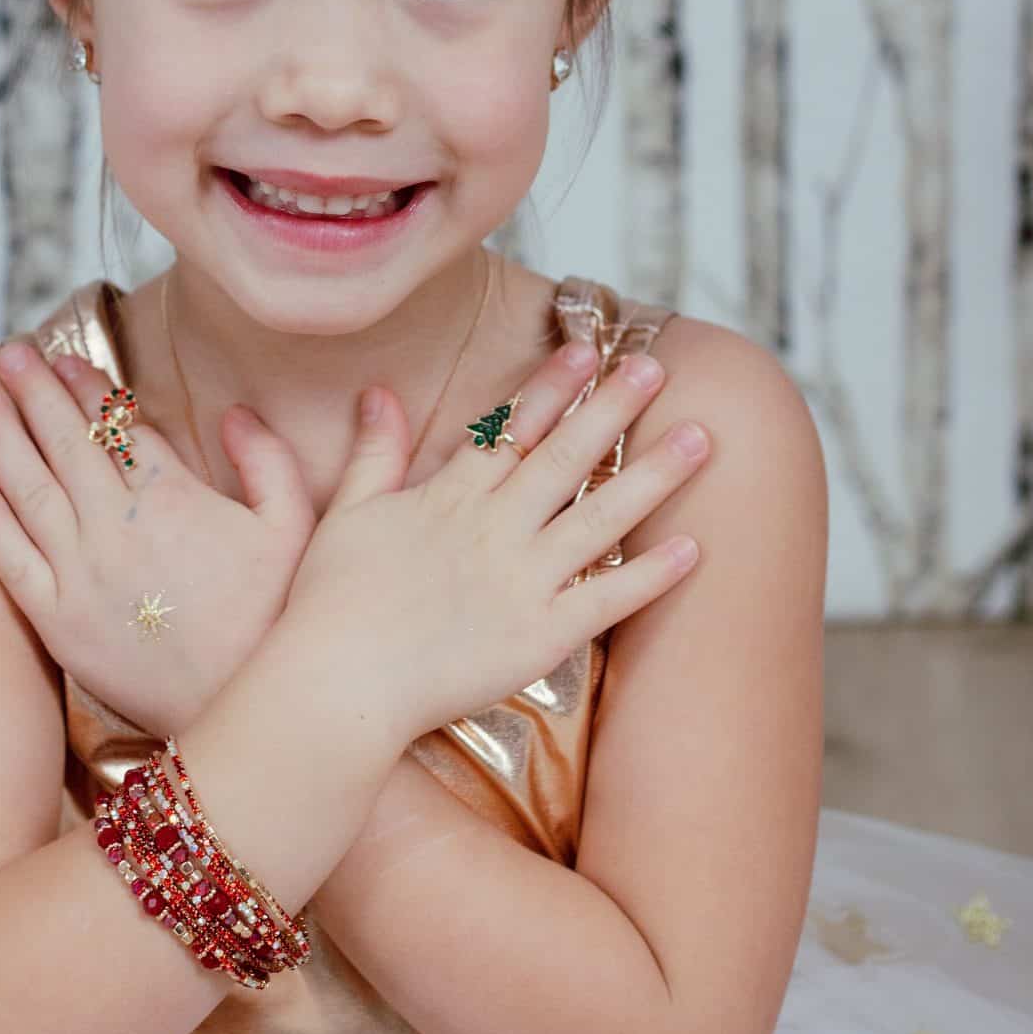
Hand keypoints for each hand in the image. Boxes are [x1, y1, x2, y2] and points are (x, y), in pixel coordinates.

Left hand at [0, 340, 318, 733]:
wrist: (246, 709)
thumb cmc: (276, 618)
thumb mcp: (295, 529)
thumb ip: (267, 461)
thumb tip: (234, 412)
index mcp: (172, 498)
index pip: (116, 426)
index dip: (87, 388)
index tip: (64, 358)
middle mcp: (116, 526)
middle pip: (63, 444)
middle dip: (31, 393)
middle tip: (5, 357)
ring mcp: (80, 574)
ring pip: (27, 490)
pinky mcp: (58, 623)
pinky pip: (10, 562)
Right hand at [280, 341, 706, 748]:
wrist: (336, 684)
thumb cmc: (330, 604)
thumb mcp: (345, 514)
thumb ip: (373, 453)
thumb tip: (379, 394)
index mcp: (450, 499)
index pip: (513, 430)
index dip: (552, 387)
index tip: (587, 349)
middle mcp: (495, 530)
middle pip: (566, 457)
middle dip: (614, 408)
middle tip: (657, 368)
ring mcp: (523, 582)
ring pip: (601, 517)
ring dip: (653, 475)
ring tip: (702, 439)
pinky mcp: (540, 637)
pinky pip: (607, 600)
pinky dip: (651, 576)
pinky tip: (693, 549)